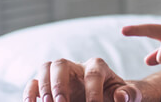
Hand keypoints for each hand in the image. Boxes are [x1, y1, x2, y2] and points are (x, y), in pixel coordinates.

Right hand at [22, 57, 141, 101]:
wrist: (104, 96)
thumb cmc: (115, 94)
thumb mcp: (128, 94)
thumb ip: (130, 94)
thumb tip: (121, 97)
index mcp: (97, 66)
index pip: (93, 74)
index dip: (93, 92)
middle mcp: (75, 66)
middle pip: (61, 64)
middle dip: (59, 84)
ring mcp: (59, 74)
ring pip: (45, 68)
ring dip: (44, 87)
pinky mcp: (47, 84)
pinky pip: (34, 82)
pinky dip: (30, 92)